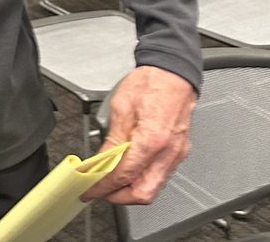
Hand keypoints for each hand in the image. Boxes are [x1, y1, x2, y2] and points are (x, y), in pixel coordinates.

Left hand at [82, 66, 195, 204]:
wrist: (172, 72)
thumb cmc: (150, 83)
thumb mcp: (121, 109)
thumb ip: (112, 139)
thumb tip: (100, 161)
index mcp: (152, 140)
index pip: (123, 175)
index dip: (103, 186)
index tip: (90, 190)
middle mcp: (168, 152)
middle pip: (144, 193)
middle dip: (120, 197)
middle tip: (102, 191)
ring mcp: (176, 154)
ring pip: (154, 187)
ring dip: (132, 190)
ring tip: (112, 182)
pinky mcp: (179, 152)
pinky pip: (161, 175)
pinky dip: (143, 179)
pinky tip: (130, 171)